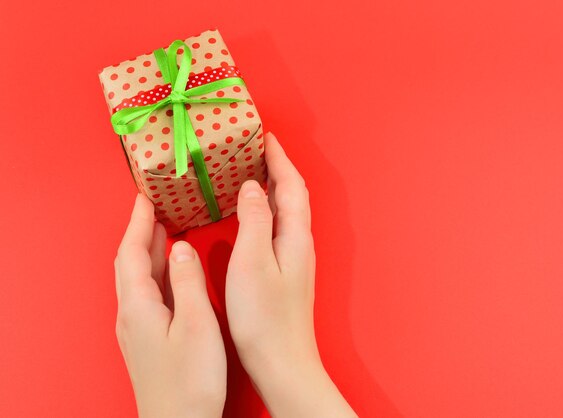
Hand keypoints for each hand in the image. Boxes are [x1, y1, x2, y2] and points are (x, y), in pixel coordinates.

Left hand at [114, 195, 225, 417]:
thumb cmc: (190, 380)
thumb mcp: (196, 324)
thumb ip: (187, 282)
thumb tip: (180, 248)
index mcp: (139, 306)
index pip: (131, 252)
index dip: (138, 223)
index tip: (145, 198)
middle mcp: (131, 314)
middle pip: (129, 263)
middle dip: (139, 232)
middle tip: (154, 209)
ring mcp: (137, 329)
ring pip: (136, 278)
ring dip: (146, 251)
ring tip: (162, 232)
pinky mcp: (147, 340)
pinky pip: (145, 293)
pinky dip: (155, 273)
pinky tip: (170, 274)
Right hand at [226, 132, 356, 416]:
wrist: (282, 361)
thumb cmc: (265, 317)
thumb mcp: (252, 261)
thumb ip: (254, 220)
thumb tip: (251, 187)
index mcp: (294, 236)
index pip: (291, 184)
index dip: (278, 158)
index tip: (265, 136)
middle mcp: (299, 243)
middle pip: (293, 194)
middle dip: (277, 168)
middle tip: (255, 149)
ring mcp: (294, 259)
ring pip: (286, 211)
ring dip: (272, 188)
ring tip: (250, 173)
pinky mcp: (286, 273)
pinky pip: (278, 228)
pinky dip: (266, 211)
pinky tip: (251, 216)